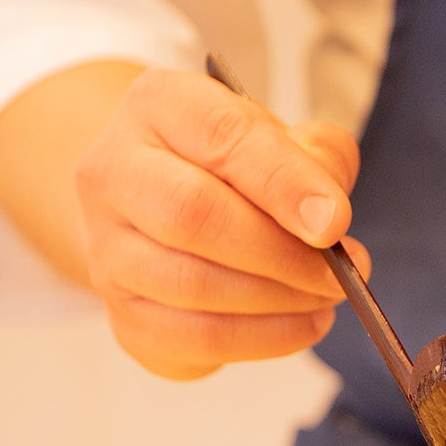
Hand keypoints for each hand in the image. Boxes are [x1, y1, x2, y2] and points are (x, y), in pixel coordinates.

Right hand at [71, 67, 367, 379]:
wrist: (166, 209)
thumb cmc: (235, 168)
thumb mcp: (282, 137)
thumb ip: (316, 157)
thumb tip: (328, 216)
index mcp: (158, 105)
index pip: (220, 136)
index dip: (283, 182)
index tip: (336, 222)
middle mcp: (113, 172)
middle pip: (193, 216)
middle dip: (281, 253)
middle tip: (339, 274)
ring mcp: (107, 249)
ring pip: (192, 285)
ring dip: (277, 301)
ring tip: (326, 298)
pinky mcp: (122, 314)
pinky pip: (193, 338)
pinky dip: (262, 339)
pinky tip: (302, 325)